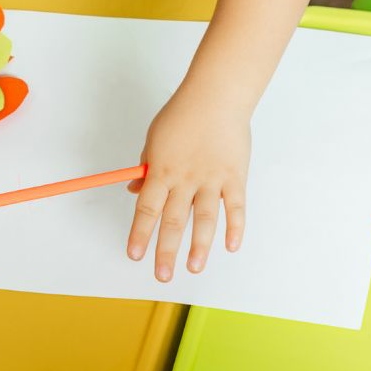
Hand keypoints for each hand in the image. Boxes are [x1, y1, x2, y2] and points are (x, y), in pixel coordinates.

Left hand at [126, 91, 249, 281]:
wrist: (216, 96)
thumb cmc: (183, 114)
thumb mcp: (155, 139)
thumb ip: (146, 168)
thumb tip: (134, 192)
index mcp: (162, 170)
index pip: (147, 209)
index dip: (140, 234)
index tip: (134, 254)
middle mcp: (186, 179)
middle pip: (173, 221)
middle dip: (166, 251)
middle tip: (162, 275)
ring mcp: (212, 179)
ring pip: (204, 219)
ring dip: (198, 246)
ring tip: (193, 268)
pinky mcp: (235, 177)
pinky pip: (235, 207)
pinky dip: (235, 227)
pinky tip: (230, 246)